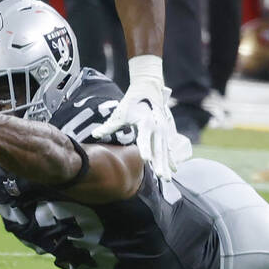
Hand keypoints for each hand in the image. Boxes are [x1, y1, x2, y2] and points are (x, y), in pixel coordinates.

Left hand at [91, 56, 179, 179]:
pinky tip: (173, 171)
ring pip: (165, 151)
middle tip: (160, 177)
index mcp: (145, 122)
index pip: (145, 138)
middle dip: (159, 163)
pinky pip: (168, 148)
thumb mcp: (121, 113)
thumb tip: (95, 135)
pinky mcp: (166, 132)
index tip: (146, 159)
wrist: (149, 88)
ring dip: (166, 165)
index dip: (145, 149)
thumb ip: (109, 126)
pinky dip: (171, 159)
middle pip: (158, 148)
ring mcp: (163, 130)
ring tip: (166, 180)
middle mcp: (157, 127)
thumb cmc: (132, 101)